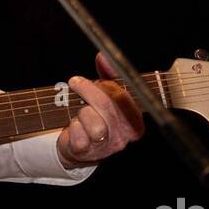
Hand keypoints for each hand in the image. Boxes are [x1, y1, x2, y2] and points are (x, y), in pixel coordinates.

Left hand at [56, 52, 144, 168]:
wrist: (78, 146)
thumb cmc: (95, 116)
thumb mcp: (106, 94)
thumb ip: (109, 75)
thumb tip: (104, 56)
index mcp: (135, 121)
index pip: (124, 98)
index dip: (107, 86)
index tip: (95, 78)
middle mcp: (125, 136)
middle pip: (107, 106)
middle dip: (89, 91)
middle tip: (75, 82)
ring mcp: (106, 146)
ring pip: (93, 121)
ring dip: (81, 112)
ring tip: (79, 113)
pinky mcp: (87, 152)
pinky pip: (78, 133)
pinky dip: (72, 127)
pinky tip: (74, 127)